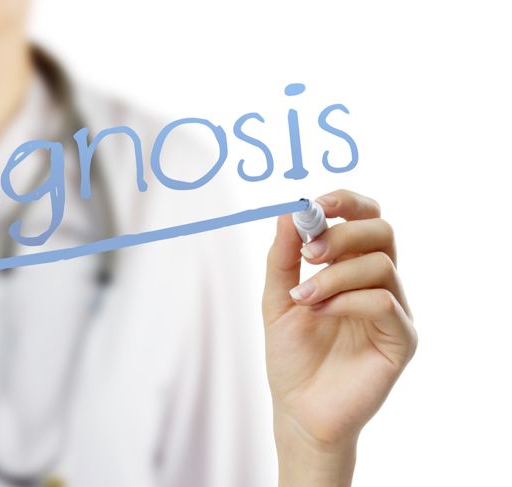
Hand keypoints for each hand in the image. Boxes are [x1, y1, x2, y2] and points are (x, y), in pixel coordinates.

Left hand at [263, 190, 416, 486]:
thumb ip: (282, 258)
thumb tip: (289, 212)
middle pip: (381, 231)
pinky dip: (348, 300)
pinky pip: (384, 301)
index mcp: (352, 267)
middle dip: (341, 234)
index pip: (366, 218)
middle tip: (308, 255)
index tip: (317, 204)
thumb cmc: (291, 355)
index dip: (347, 203)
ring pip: (381, 264)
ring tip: (303, 299)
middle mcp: (379, 283)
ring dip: (335, 274)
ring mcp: (394, 310)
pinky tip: (320, 314)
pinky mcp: (401, 339)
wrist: (298, 409)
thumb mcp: (277, 299)